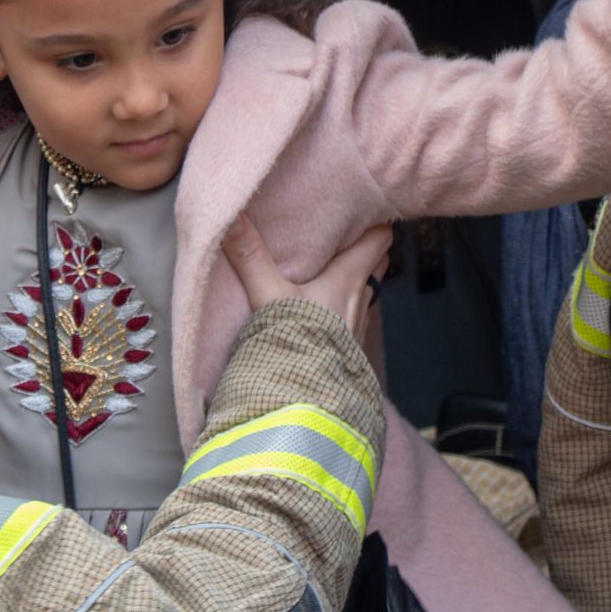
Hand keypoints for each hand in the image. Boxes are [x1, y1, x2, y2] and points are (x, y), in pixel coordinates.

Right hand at [221, 215, 391, 343]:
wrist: (308, 400)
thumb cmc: (295, 342)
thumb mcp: (268, 295)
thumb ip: (250, 256)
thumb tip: (230, 218)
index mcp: (348, 278)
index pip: (380, 239)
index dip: (376, 224)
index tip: (363, 211)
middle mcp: (360, 300)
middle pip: (378, 263)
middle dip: (368, 250)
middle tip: (347, 237)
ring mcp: (359, 328)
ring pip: (368, 292)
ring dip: (357, 281)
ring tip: (334, 273)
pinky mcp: (352, 352)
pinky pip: (356, 321)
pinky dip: (347, 311)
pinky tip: (326, 315)